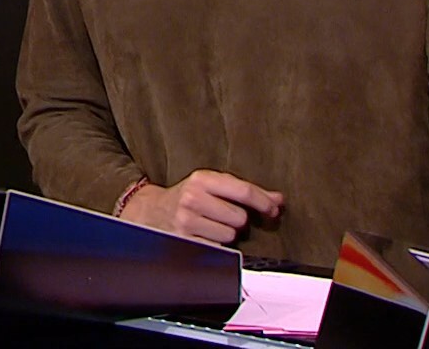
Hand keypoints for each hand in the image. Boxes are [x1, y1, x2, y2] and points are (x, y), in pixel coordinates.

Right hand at [121, 169, 282, 244]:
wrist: (149, 211)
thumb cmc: (187, 198)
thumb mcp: (209, 185)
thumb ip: (242, 191)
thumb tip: (279, 200)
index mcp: (201, 179)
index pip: (243, 191)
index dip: (264, 202)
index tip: (274, 210)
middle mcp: (192, 198)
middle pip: (239, 217)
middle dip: (237, 220)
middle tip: (222, 216)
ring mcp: (186, 221)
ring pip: (230, 235)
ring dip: (226, 234)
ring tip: (210, 227)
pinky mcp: (184, 242)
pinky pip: (218, 249)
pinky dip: (216, 246)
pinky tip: (203, 237)